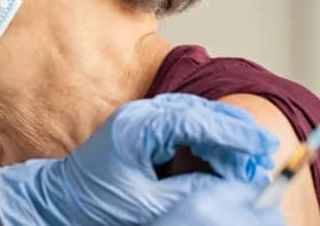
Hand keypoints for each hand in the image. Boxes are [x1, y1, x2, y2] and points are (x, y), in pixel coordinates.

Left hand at [0, 93, 278, 224]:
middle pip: (202, 114)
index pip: (197, 119)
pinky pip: (187, 131)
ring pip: (198, 120)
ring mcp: (144, 122)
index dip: (233, 133)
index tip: (261, 146)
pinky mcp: (146, 134)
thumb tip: (231, 185)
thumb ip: (190, 192)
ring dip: (225, 140)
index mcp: (138, 127)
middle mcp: (142, 116)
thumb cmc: (90, 205)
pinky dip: (209, 144)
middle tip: (263, 155)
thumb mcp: (146, 205)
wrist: (56, 206)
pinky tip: (224, 162)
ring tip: (249, 161)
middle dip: (235, 135)